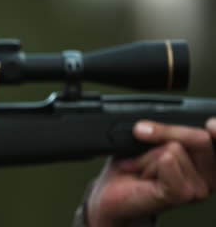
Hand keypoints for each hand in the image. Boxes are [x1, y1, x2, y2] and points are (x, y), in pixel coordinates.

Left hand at [87, 119, 215, 226]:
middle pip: (199, 137)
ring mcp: (199, 188)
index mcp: (208, 159)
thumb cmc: (133, 167)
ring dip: (149, 156)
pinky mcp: (183, 194)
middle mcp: (210, 175)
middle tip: (144, 150)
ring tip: (144, 169)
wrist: (114, 192)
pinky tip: (143, 177)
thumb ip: (161, 133)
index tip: (211, 124)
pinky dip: (146, 164)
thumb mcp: (149, 141)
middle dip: (164, 135)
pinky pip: (166, 162)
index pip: (215, 135)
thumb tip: (145, 129)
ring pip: (175, 148)